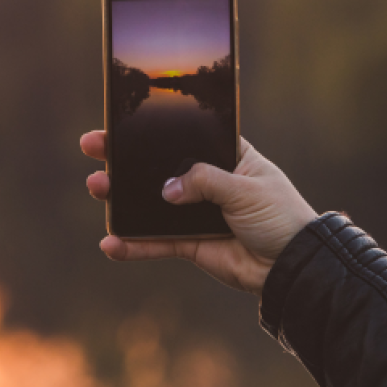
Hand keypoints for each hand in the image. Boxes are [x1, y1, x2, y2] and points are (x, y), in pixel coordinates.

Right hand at [80, 133, 317, 295]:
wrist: (293, 265)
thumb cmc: (280, 216)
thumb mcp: (245, 188)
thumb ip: (206, 182)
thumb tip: (166, 190)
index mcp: (227, 156)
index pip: (185, 137)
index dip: (155, 130)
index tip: (122, 121)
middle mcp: (207, 181)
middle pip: (160, 167)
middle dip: (126, 158)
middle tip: (94, 147)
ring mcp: (196, 212)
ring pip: (152, 203)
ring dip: (122, 198)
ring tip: (96, 187)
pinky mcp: (191, 243)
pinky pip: (157, 242)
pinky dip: (135, 244)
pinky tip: (111, 243)